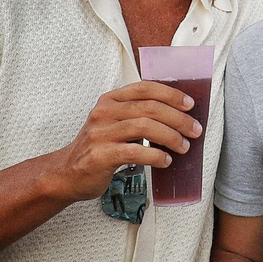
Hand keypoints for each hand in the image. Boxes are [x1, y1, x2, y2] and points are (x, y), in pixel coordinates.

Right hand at [46, 81, 201, 201]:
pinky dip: (156, 156)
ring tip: (184, 146)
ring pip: (145, 127)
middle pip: (149, 108)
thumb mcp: (114, 124)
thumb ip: (138, 115)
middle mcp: (104, 112)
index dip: (171, 94)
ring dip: (171, 137)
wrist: (68, 173)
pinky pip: (136, 152)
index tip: (190, 105)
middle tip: (195, 130)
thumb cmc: (99, 148)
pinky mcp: (101, 155)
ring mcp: (100, 133)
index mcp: (110, 100)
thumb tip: (179, 115)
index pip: (144, 88)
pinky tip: (166, 160)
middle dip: (178, 119)